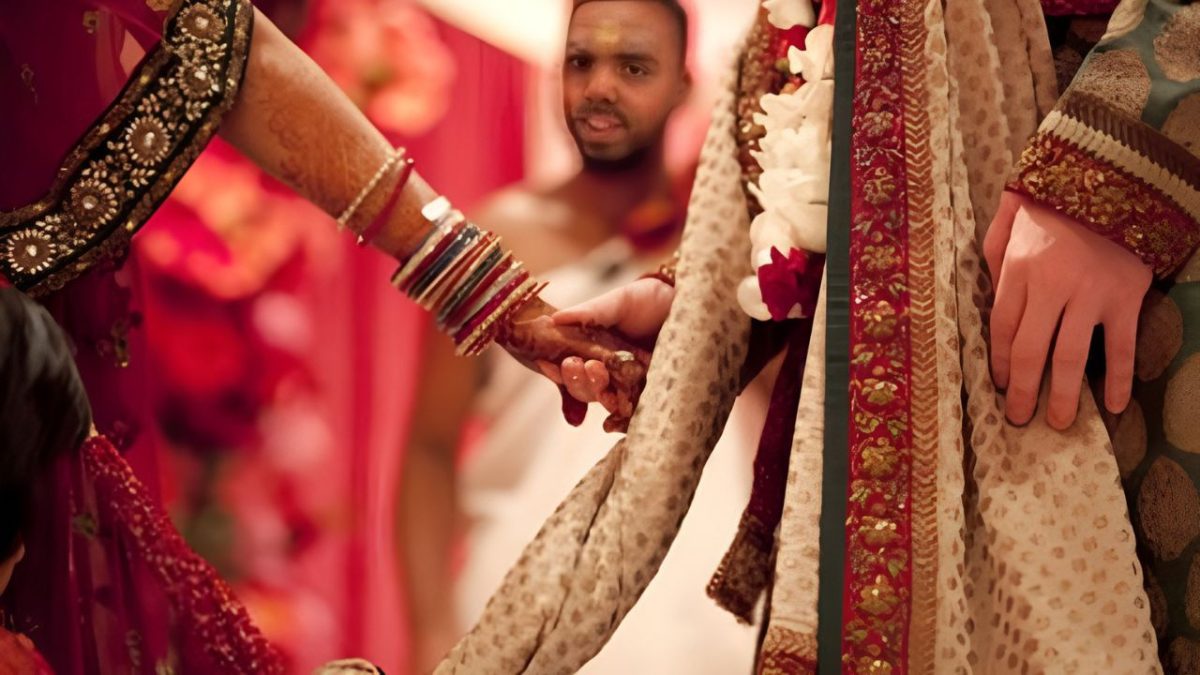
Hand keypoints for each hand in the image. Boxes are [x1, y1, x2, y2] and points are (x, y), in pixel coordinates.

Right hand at [538, 278, 674, 429]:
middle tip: (581, 364)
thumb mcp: (618, 302)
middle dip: (578, 381)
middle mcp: (610, 374)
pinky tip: (613, 423)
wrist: (693, 303)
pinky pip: (636, 414)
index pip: (570, 369)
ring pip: (608, 402)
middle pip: (586, 389)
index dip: (557, 370)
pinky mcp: (655, 396)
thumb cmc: (650, 301)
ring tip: (599, 376)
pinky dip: (623, 421)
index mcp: (594, 353)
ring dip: (599, 394)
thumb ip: (590, 313)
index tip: (548, 362)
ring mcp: (632, 387)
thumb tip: (555, 319)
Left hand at [984, 191, 1151, 429]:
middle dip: (1022, 390)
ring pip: (1070, 357)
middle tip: (1019, 418)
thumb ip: (993, 255)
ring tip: (1057, 422)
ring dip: (1062, 396)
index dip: (998, 362)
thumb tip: (986, 293)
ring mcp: (1091, 296)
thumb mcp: (1010, 221)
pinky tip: (1112, 406)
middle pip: (1030, 351)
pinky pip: (1121, 348)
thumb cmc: (1054, 205)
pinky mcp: (1125, 299)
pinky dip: (1117, 379)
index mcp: (1019, 269)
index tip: (1000, 386)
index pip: (1002, 328)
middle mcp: (1052, 287)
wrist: (1116, 180)